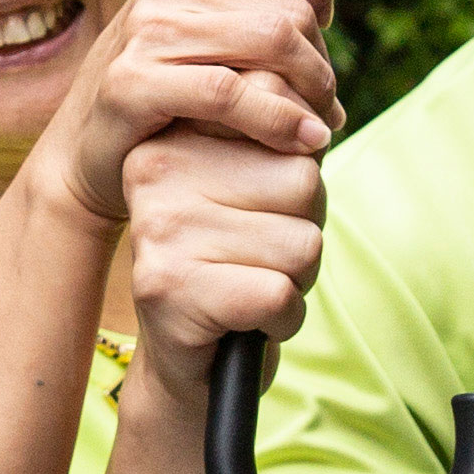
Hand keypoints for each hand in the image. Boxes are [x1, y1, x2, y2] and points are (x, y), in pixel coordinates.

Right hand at [40, 0, 344, 233]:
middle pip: (290, 7)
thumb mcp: (207, 34)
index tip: (319, 20)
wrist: (86, 154)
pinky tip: (300, 141)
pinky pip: (232, 93)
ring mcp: (147, 31)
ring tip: (319, 126)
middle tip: (325, 103)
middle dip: (322, 63)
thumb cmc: (165, 96)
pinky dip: (280, 121)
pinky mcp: (134, 82)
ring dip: (313, 93)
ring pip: (272, 42)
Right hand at [120, 117, 324, 371]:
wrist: (191, 365)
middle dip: (303, 229)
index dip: (301, 170)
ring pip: (302, 241)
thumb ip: (283, 139)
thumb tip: (317, 126)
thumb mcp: (258, 188)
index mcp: (173, 136)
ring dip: (296, 277)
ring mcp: (159, 229)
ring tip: (250, 286)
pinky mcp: (170, 288)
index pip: (281, 108)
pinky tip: (247, 321)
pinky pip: (280, 294)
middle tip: (256, 258)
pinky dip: (283, 318)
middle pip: (303, 179)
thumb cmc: (236, 266)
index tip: (264, 204)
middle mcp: (155, 170)